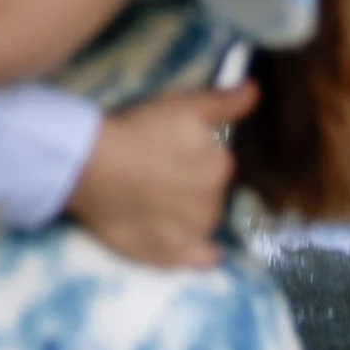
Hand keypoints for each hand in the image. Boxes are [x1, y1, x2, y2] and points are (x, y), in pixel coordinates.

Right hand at [65, 83, 256, 269]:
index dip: (196, 158)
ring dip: (190, 214)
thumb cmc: (138, 131)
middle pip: (210, 194)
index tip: (173, 153)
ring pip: (203, 222)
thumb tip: (256, 90)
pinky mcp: (171, 256)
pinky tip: (194, 246)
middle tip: (161, 175)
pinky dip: (203, 254)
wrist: (93, 167)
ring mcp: (193, 233)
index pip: (217, 164)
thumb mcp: (184, 106)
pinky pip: (201, 259)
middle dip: (193, 186)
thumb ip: (226, 103)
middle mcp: (213, 203)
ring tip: (159, 203)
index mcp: (220, 167)